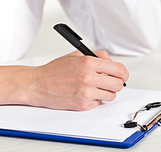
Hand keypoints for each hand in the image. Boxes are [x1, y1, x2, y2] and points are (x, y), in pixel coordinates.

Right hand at [0, 50, 128, 110]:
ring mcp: (86, 92)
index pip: (118, 69)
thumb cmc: (54, 70)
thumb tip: (110, 61)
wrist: (37, 84)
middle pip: (118, 84)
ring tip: (92, 87)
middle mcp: (88, 77)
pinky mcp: (82, 104)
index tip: (121, 75)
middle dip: (114, 83)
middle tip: (107, 82)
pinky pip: (98, 103)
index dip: (123, 73)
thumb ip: (95, 56)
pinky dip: (93, 99)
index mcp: (88, 62)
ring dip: (104, 92)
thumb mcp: (75, 55)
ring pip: (110, 95)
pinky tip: (82, 93)